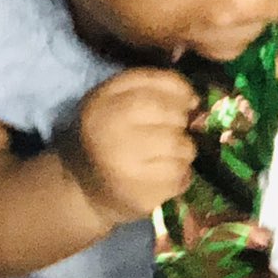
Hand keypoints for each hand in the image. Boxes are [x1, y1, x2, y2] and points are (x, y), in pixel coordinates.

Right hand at [59, 68, 197, 227]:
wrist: (83, 187)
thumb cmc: (106, 136)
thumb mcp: (113, 102)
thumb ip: (149, 90)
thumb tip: (194, 101)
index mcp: (102, 102)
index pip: (151, 83)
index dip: (179, 88)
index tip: (187, 99)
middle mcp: (109, 131)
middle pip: (171, 115)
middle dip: (181, 120)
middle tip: (173, 128)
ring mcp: (124, 166)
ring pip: (182, 147)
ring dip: (184, 150)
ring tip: (168, 153)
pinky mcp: (140, 194)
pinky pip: (180, 177)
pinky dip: (181, 174)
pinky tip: (165, 173)